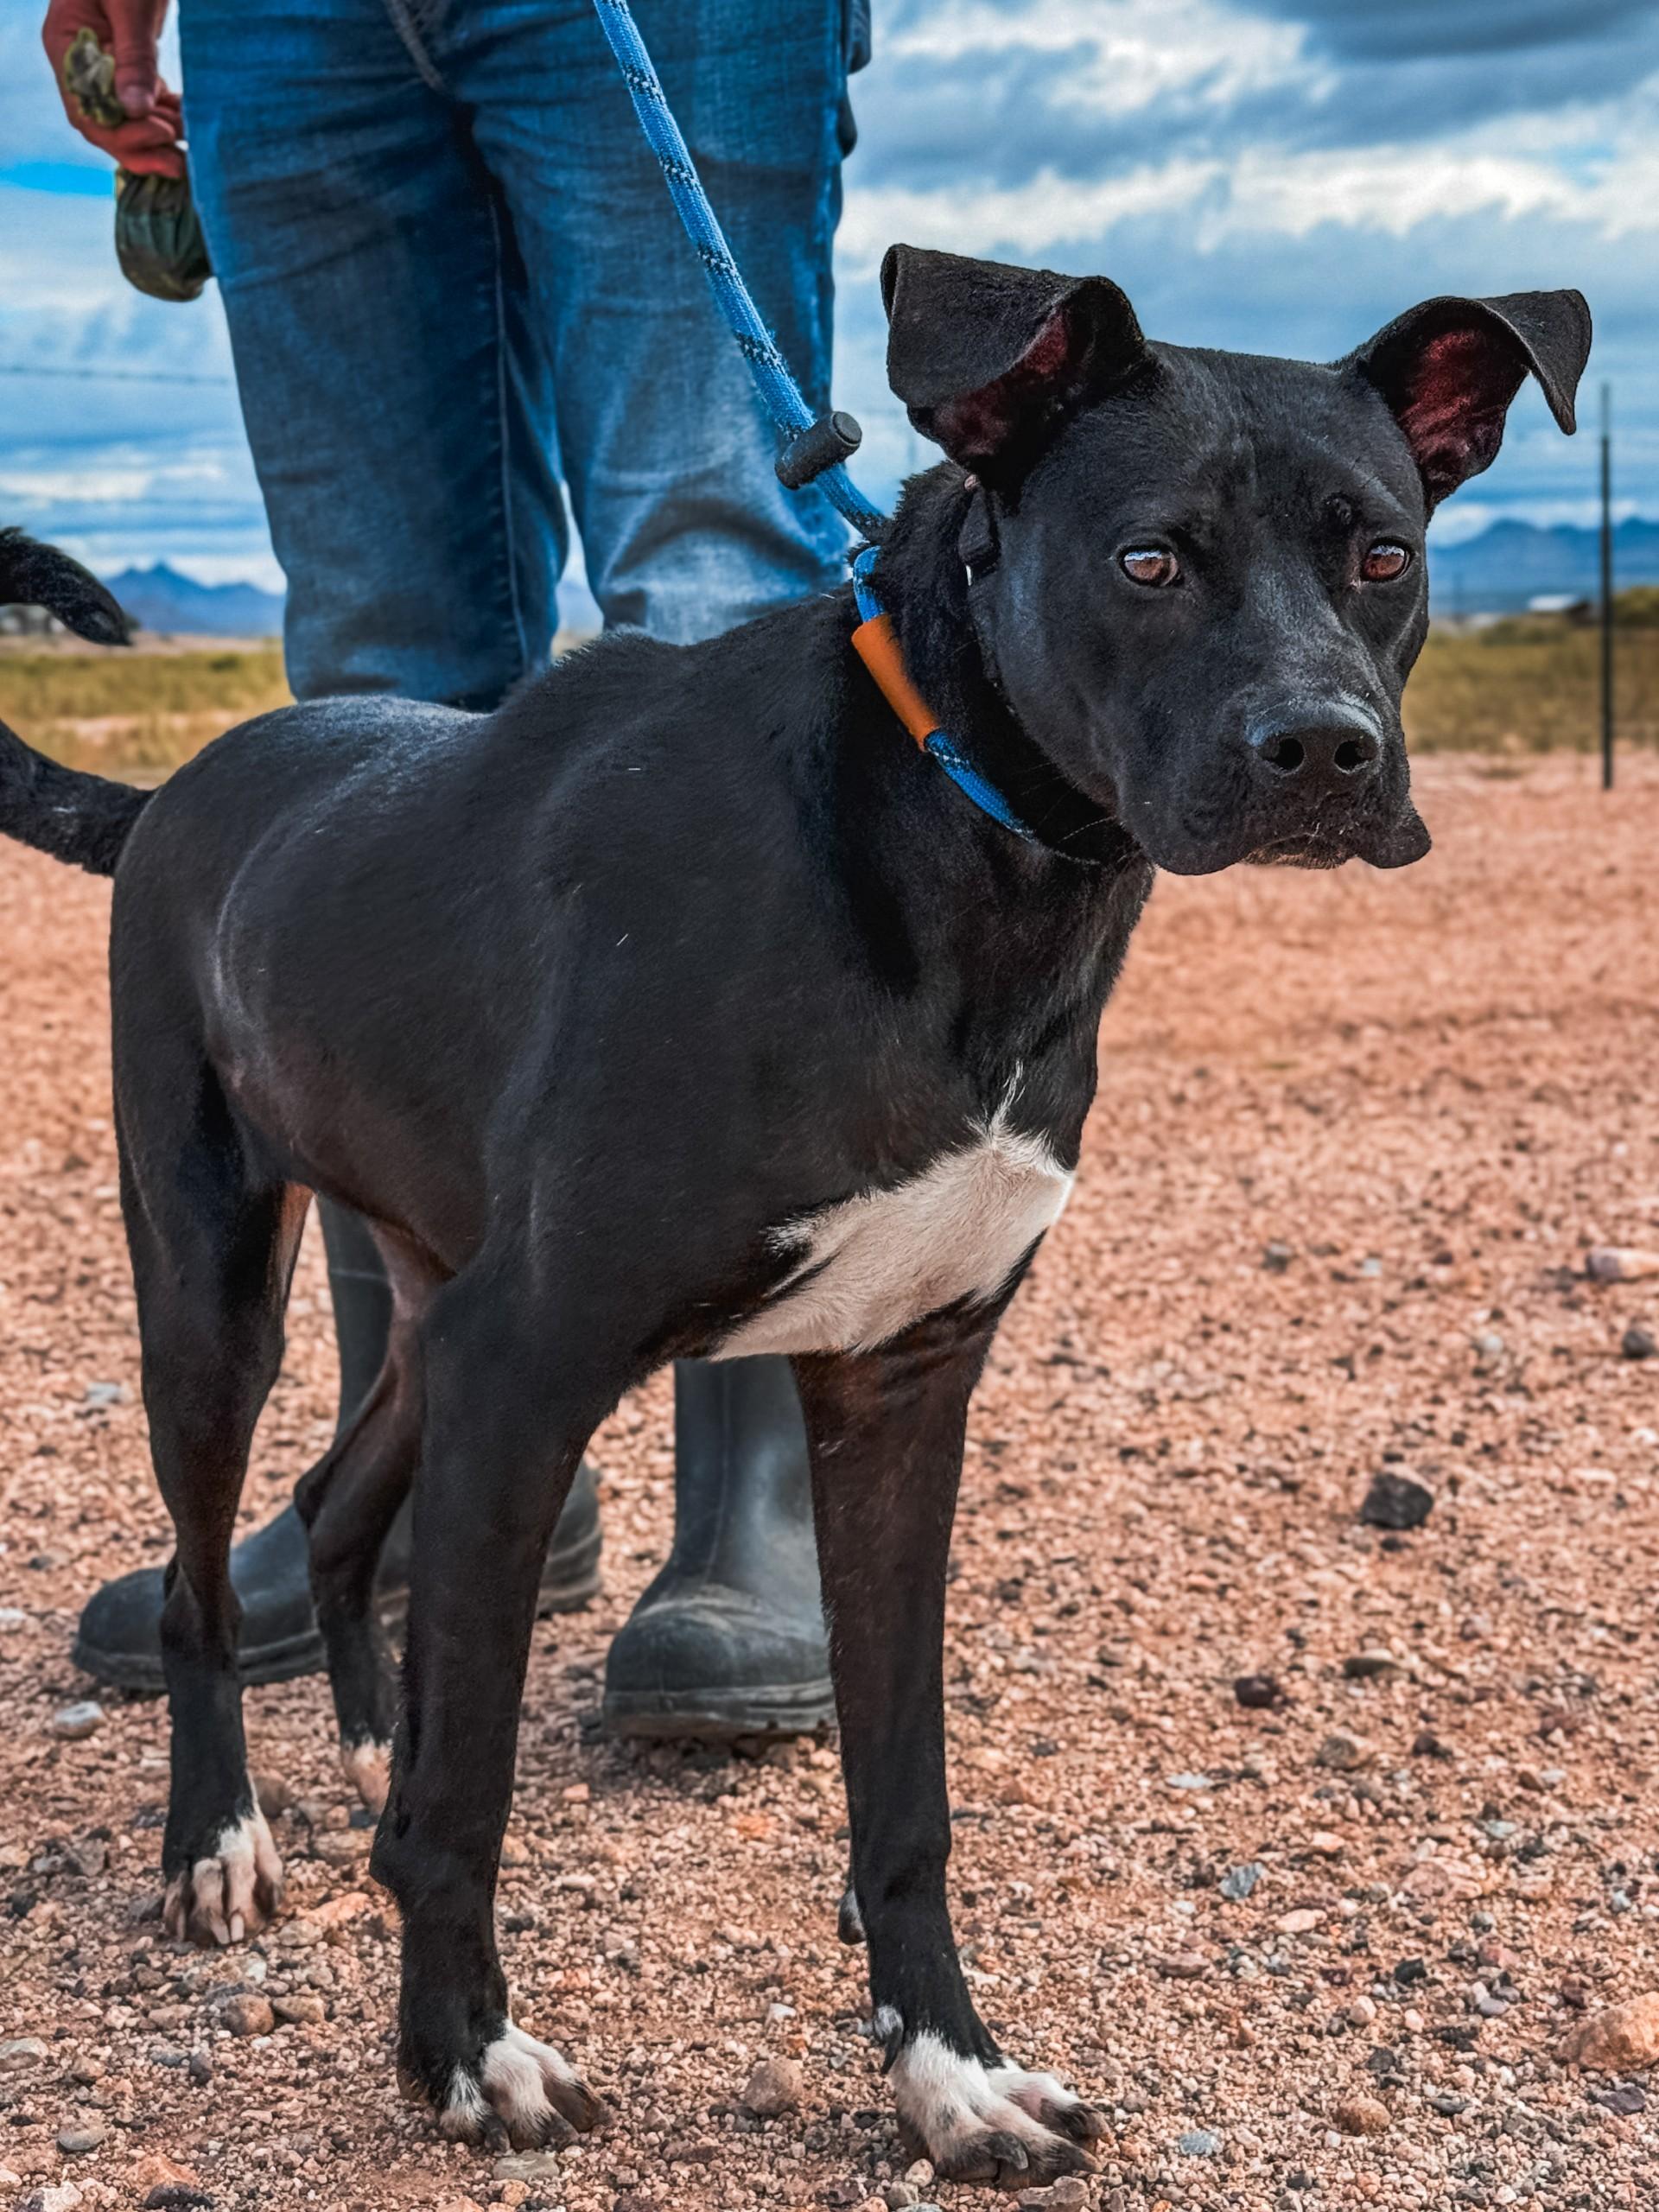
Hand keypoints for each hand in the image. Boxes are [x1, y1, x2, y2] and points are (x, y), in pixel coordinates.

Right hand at [43, 0, 183, 178]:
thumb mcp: (130, 6)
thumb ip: (134, 55)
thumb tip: (136, 110)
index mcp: (66, 43)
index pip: (84, 106)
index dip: (119, 131)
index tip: (158, 134)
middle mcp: (79, 60)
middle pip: (102, 121)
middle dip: (138, 146)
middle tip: (178, 161)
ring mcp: (103, 63)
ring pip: (123, 118)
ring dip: (154, 137)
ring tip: (187, 148)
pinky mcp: (129, 62)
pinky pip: (142, 102)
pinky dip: (163, 116)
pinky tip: (186, 122)